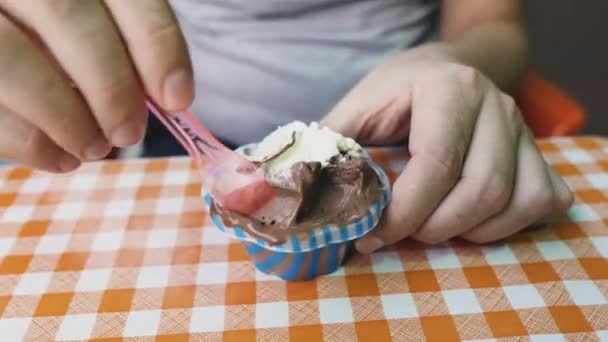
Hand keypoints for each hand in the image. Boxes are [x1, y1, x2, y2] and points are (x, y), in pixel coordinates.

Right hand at [0, 1, 192, 171]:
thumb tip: (165, 95)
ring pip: (11, 54)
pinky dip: (27, 140)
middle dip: (109, 84)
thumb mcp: (98, 28)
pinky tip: (60, 158)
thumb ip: (124, 46)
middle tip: (129, 133)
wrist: (12, 35)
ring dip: (63, 115)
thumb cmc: (63, 41)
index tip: (178, 99)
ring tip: (93, 149)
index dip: (157, 44)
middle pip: (65, 11)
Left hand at [322, 49, 572, 251]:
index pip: (437, 164)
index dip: (403, 212)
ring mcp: (524, 129)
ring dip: (468, 231)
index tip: (371, 235)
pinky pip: (540, 201)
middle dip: (433, 227)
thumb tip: (300, 187)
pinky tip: (471, 220)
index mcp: (449, 89)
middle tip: (400, 232)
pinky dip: (506, 226)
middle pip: (481, 190)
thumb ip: (333, 143)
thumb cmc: (398, 92)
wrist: (446, 68)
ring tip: (430, 226)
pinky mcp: (539, 151)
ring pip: (513, 201)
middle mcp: (497, 105)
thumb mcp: (359, 106)